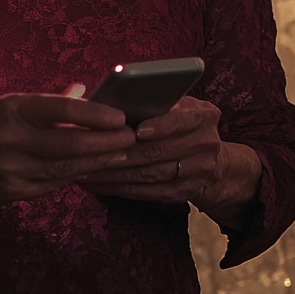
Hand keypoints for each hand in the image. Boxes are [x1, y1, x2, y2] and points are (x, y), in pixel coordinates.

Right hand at [0, 93, 137, 208]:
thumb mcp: (6, 104)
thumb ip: (46, 102)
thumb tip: (83, 91)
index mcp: (10, 109)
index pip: (62, 109)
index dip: (95, 114)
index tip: (119, 116)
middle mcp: (10, 138)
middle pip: (70, 143)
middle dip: (106, 142)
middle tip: (130, 138)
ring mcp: (10, 169)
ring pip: (66, 168)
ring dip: (98, 161)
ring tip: (120, 154)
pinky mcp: (12, 191)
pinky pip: (53, 184)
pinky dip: (76, 176)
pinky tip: (94, 169)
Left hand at [76, 97, 261, 226]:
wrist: (210, 159)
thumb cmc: (178, 123)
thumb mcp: (175, 106)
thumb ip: (153, 102)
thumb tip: (109, 100)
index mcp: (203, 115)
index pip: (181, 119)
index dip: (159, 126)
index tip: (137, 130)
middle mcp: (206, 143)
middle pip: (159, 151)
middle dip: (121, 152)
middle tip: (89, 151)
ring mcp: (199, 171)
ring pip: (150, 174)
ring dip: (114, 173)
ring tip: (85, 169)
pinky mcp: (185, 193)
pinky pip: (148, 192)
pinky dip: (119, 188)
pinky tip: (98, 183)